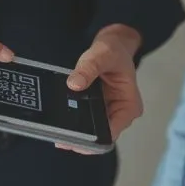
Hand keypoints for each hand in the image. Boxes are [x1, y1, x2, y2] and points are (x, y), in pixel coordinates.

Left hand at [60, 24, 143, 152]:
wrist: (113, 45)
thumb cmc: (114, 51)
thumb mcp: (102, 54)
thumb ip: (88, 68)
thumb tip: (74, 84)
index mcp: (128, 106)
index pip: (110, 134)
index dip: (92, 140)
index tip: (74, 140)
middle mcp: (120, 114)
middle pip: (99, 135)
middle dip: (80, 138)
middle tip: (59, 137)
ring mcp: (108, 112)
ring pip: (90, 130)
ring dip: (74, 131)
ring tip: (56, 130)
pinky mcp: (96, 108)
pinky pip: (84, 119)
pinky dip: (73, 120)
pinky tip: (59, 120)